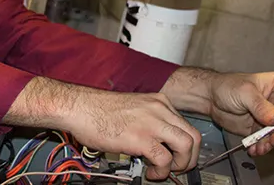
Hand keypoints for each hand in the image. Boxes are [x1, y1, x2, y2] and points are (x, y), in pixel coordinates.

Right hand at [67, 89, 201, 180]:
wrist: (80, 107)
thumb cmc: (98, 109)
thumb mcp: (133, 108)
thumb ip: (149, 121)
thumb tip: (156, 142)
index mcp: (159, 102)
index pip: (186, 125)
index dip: (185, 146)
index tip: (177, 156)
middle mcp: (159, 110)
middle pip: (193, 136)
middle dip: (190, 157)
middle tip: (178, 167)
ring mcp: (152, 123)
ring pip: (186, 146)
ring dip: (181, 164)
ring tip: (165, 171)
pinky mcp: (141, 138)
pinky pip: (164, 160)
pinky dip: (161, 172)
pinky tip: (150, 173)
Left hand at [206, 72, 273, 155]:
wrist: (211, 99)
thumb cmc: (228, 86)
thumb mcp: (245, 92)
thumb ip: (260, 105)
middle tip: (273, 139)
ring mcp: (271, 117)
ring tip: (260, 147)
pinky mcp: (261, 129)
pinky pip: (269, 141)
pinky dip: (264, 147)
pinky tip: (254, 149)